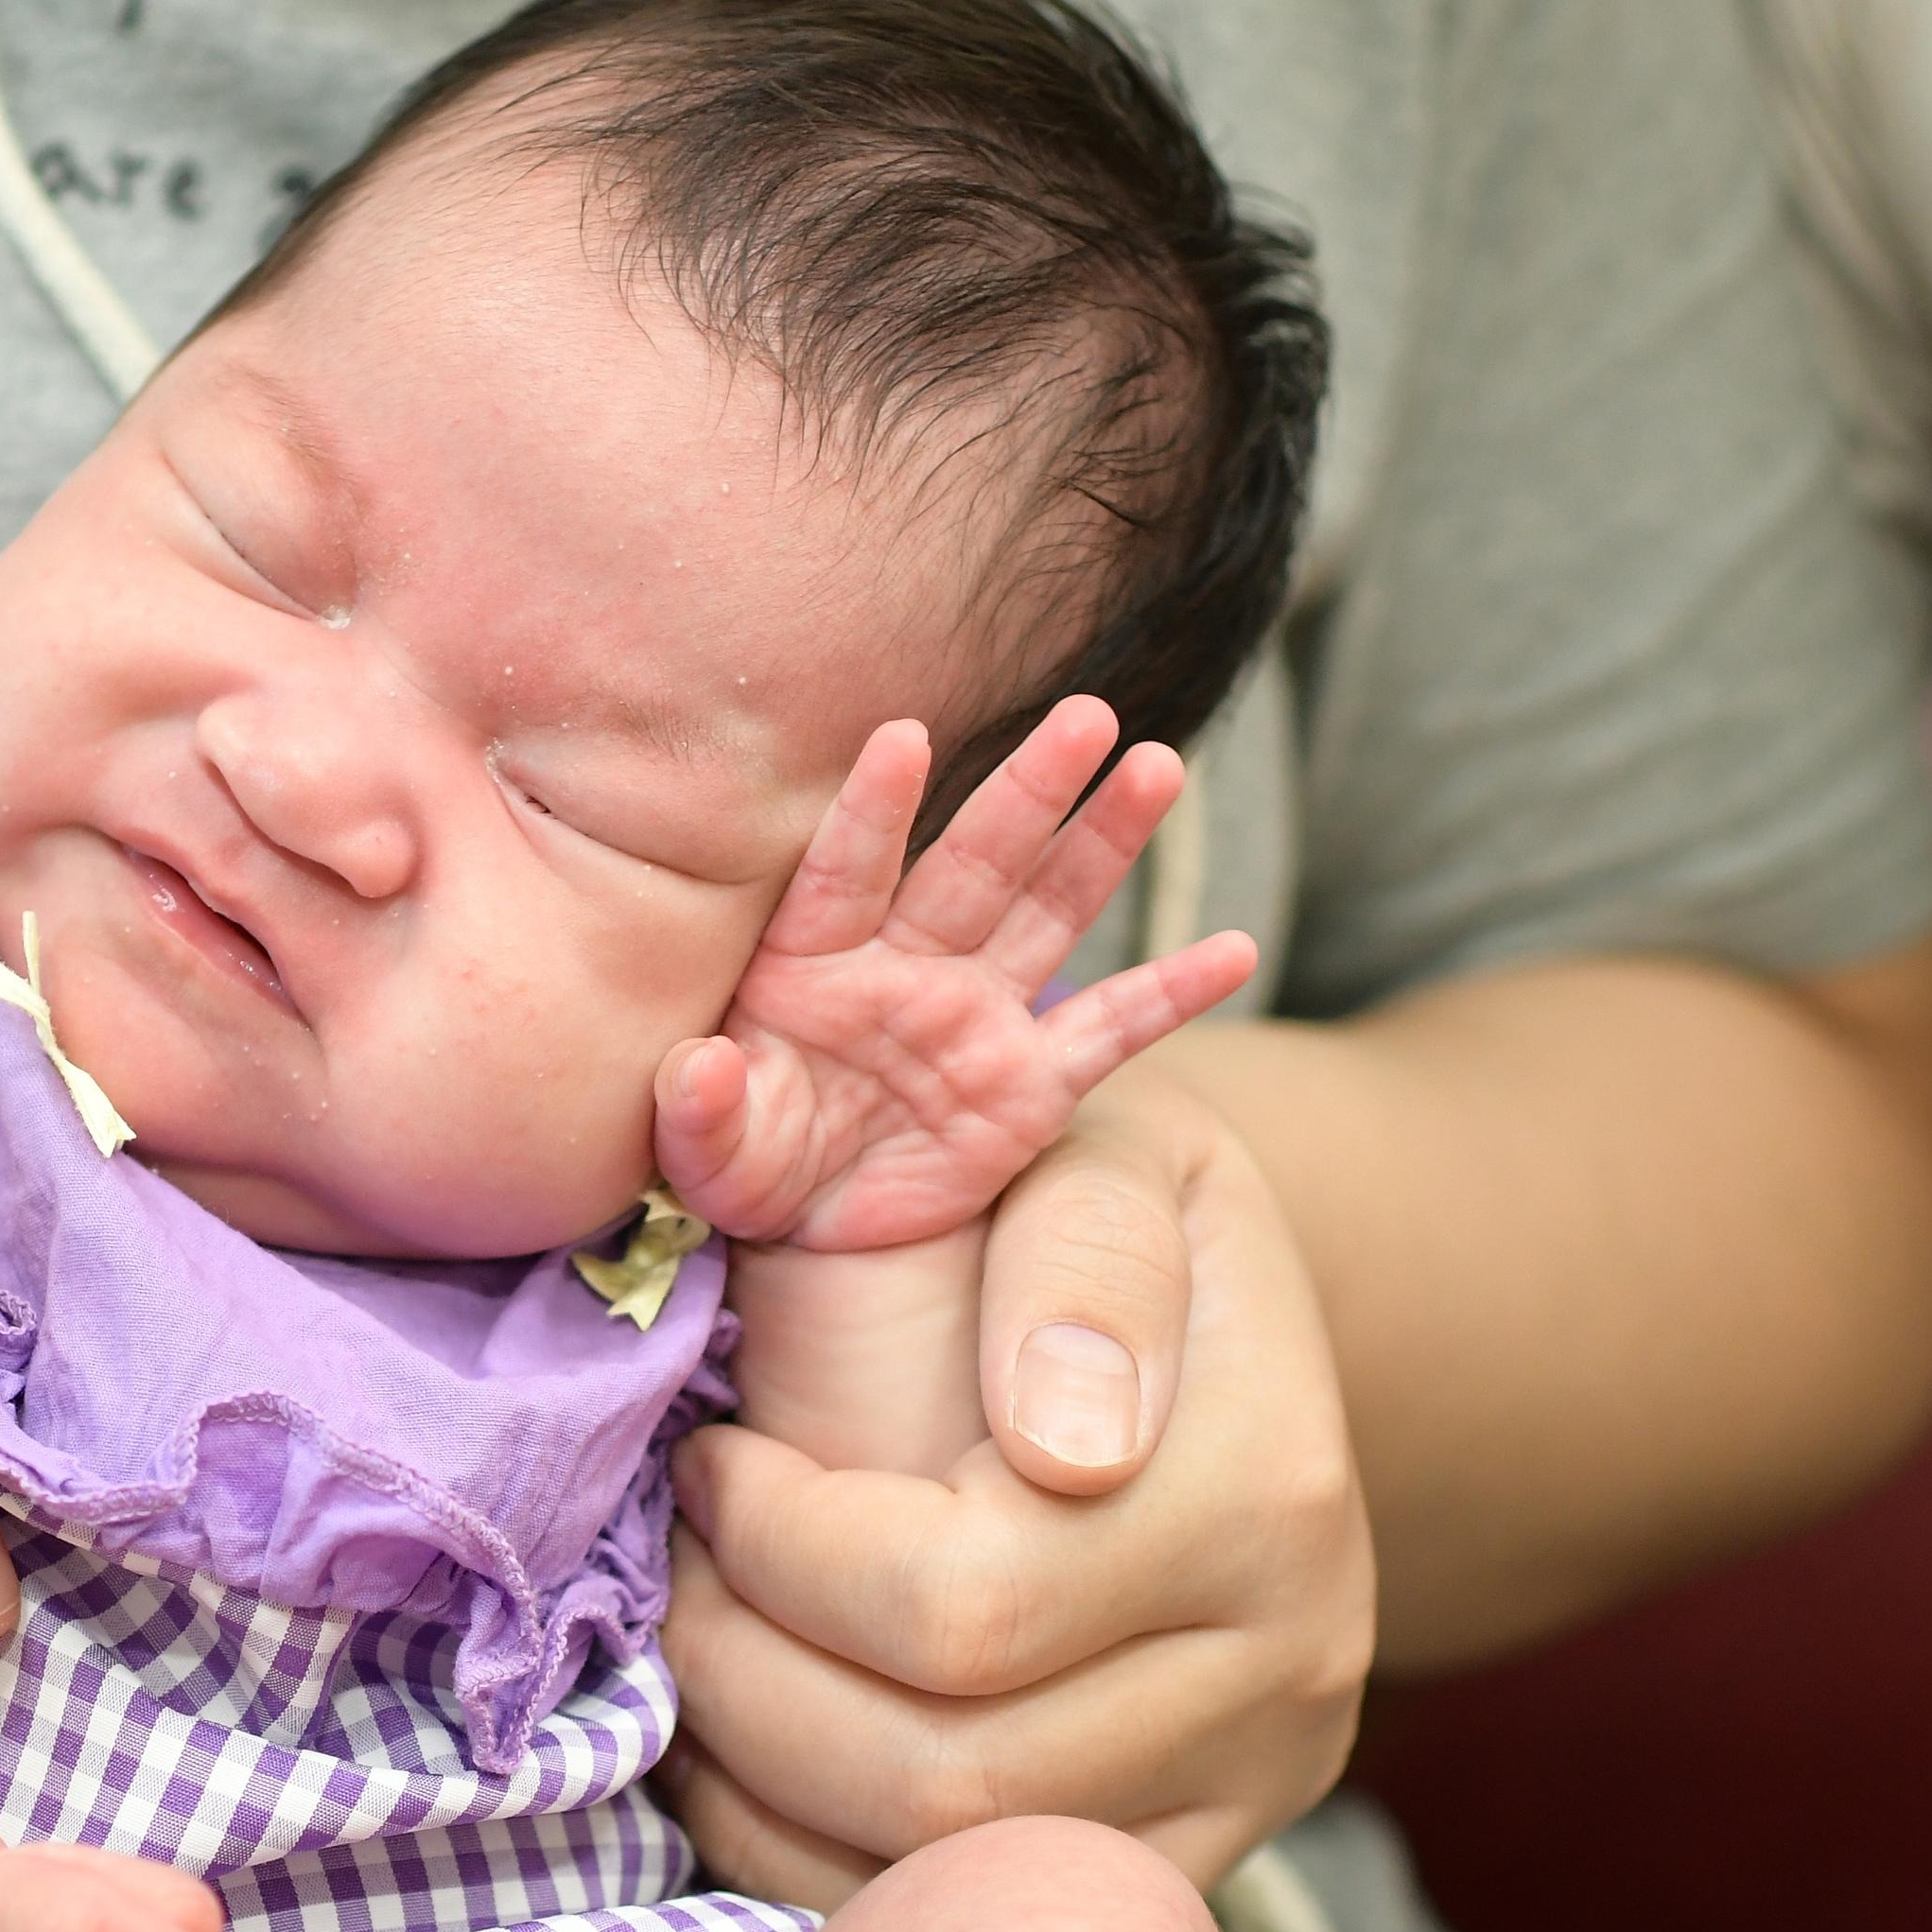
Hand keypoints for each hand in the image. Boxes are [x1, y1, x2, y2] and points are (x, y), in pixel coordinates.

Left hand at [654, 701, 1255, 1250]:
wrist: (802, 1217)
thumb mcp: (698, 1147)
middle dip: (1028, 789)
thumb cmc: (741, 1158)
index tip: (901, 737)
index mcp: (812, 957)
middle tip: (1085, 713)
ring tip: (1156, 768)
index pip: (845, 868)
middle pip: (975, 861)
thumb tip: (700, 1069)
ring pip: (1049, 911)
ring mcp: (976, 1017)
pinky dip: (1172, 996)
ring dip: (1103, 842)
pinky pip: (1109, 1033)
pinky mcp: (1029, 1088)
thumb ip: (696, 1110)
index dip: (874, 807)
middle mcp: (905, 964)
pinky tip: (1236, 952)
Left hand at [661, 1069, 1369, 1907]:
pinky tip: (755, 1746)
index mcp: (1263, 1489)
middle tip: (673, 1576)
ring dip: (763, 1781)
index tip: (717, 1460)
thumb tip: (1066, 1438)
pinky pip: (970, 1912)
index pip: (959, 1606)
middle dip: (749, 1681)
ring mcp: (1252, 1784)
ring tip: (702, 1650)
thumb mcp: (1098, 1155)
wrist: (1226, 1331)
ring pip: (947, 1871)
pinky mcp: (1197, 1858)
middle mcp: (1286, 1665)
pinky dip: (818, 1853)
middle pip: (947, 1773)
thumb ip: (1075, 1254)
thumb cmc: (1098, 1221)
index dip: (781, 1549)